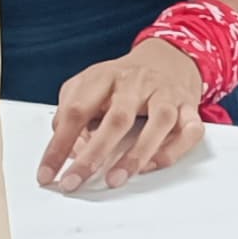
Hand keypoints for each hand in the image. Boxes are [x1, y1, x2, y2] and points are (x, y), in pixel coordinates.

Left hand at [40, 37, 208, 193]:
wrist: (168, 57)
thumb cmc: (123, 80)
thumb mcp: (89, 87)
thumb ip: (71, 114)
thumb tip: (70, 149)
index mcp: (105, 76)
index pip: (77, 109)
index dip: (58, 144)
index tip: (47, 173)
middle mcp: (137, 83)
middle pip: (116, 118)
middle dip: (93, 155)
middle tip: (74, 181)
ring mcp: (166, 94)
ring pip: (159, 122)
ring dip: (136, 155)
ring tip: (115, 179)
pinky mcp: (190, 108)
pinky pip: (190, 131)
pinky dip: (174, 150)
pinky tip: (152, 165)